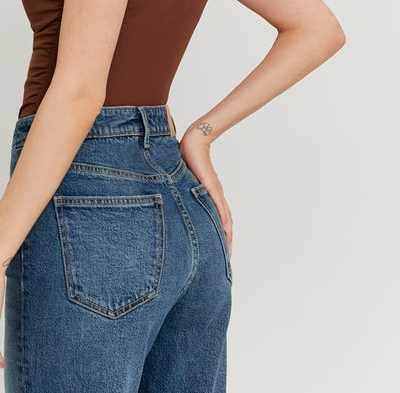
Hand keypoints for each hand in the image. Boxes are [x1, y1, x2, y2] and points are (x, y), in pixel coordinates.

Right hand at [179, 138, 232, 257]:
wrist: (193, 143)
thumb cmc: (187, 159)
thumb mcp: (183, 180)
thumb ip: (181, 190)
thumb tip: (171, 198)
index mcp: (208, 196)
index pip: (217, 218)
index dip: (219, 234)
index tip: (219, 249)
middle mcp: (215, 196)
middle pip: (224, 222)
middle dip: (225, 240)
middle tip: (226, 257)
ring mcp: (215, 192)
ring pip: (225, 218)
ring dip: (227, 235)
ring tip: (228, 250)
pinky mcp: (212, 187)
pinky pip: (220, 206)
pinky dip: (223, 220)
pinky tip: (226, 231)